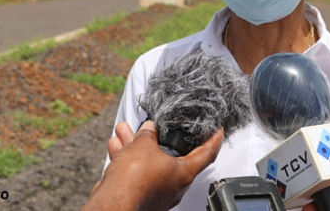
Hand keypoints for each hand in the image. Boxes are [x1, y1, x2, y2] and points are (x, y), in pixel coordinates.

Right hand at [83, 121, 223, 210]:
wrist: (112, 204)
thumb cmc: (134, 180)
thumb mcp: (144, 145)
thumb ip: (149, 134)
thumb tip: (149, 129)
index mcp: (184, 173)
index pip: (207, 153)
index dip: (214, 139)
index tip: (218, 130)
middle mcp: (174, 186)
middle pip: (171, 156)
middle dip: (158, 138)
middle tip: (155, 126)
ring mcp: (158, 193)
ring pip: (149, 163)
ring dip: (136, 146)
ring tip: (125, 130)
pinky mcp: (141, 197)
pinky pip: (136, 173)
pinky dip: (127, 158)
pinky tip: (117, 146)